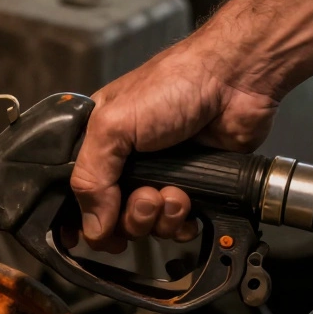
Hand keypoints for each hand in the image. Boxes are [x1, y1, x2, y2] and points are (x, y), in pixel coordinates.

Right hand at [69, 39, 279, 251]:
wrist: (234, 82)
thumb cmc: (173, 85)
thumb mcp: (113, 126)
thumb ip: (91, 178)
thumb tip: (93, 228)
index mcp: (98, 143)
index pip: (78, 192)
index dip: (82, 218)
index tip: (95, 231)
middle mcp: (125, 163)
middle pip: (111, 217)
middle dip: (130, 216)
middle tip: (147, 196)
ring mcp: (158, 176)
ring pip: (145, 225)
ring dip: (159, 218)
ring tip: (173, 193)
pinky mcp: (190, 186)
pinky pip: (175, 226)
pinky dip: (181, 222)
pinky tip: (188, 201)